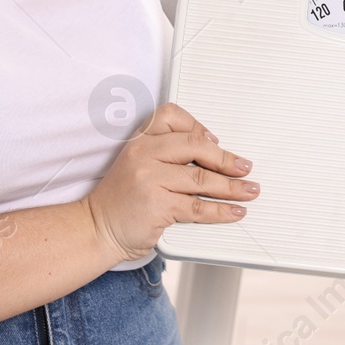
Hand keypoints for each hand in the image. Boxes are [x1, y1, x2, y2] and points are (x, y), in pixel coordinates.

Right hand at [83, 103, 259, 263]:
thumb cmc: (121, 199)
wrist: (96, 228)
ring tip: (249, 190)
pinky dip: (221, 210)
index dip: (199, 127)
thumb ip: (166, 153)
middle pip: (195, 146)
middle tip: (244, 168)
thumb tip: (212, 151)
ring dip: (232, 187)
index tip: (217, 142)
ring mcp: (149, 179)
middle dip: (226, 158)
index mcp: (139, 140)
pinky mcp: (157, 205)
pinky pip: (198, 206)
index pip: (172, 116)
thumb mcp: (137, 164)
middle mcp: (143, 154)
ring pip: (201, 179)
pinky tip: (234, 211)